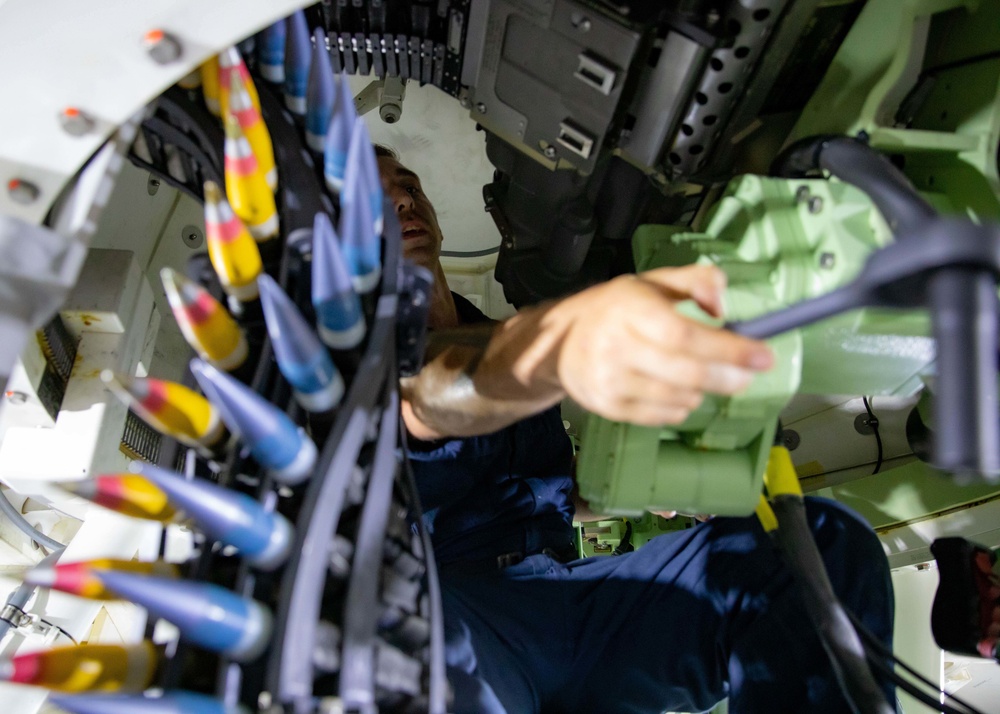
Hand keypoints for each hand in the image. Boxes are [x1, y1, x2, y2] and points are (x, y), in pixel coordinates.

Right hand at [549, 265, 773, 425]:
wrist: (558, 343)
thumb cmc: (616, 309)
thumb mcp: (653, 281)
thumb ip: (696, 280)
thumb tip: (723, 305)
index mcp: (629, 309)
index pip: (684, 335)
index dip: (728, 348)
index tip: (763, 356)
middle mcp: (616, 346)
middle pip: (686, 373)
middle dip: (728, 377)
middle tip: (747, 376)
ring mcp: (610, 381)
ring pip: (679, 398)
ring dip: (702, 391)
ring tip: (700, 376)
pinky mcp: (608, 408)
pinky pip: (662, 416)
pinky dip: (682, 406)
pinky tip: (678, 391)